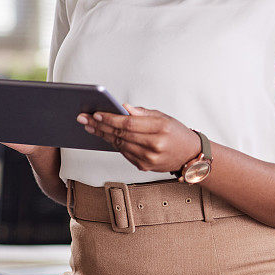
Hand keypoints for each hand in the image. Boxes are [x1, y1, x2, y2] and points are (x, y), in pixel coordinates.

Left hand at [78, 103, 201, 172]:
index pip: (129, 123)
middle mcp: (155, 145)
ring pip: (120, 144)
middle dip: (100, 125)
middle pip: (121, 134)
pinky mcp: (145, 167)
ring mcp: (149, 159)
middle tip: (84, 118)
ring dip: (102, 135)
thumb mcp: (163, 117)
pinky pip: (124, 153)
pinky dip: (113, 143)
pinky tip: (103, 135)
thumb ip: (142, 113)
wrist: (191, 155)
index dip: (111, 118)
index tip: (96, 113)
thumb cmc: (176, 132)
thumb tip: (123, 107)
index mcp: (161, 129)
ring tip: (89, 126)